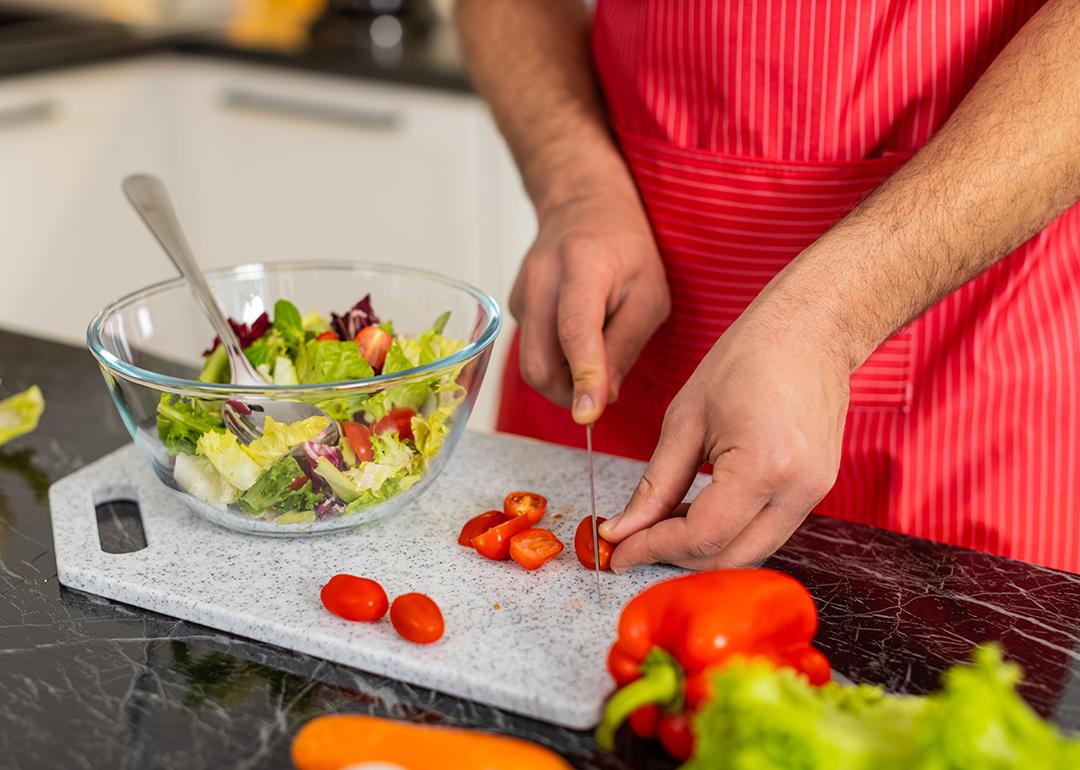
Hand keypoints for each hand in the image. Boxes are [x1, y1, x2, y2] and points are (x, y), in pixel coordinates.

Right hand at [508, 188, 669, 422]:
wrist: (582, 207)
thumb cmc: (625, 250)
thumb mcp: (649, 295)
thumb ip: (626, 346)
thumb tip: (603, 397)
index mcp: (583, 266)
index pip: (576, 330)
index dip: (584, 376)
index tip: (589, 415)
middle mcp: (541, 278)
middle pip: (539, 362)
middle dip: (570, 394)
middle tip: (603, 391)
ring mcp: (520, 293)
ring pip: (531, 364)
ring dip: (563, 381)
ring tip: (595, 359)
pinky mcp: (513, 306)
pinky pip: (531, 351)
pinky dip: (556, 362)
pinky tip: (577, 339)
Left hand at [598, 312, 850, 570]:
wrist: (811, 328)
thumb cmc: (748, 358)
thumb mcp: (686, 418)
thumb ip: (655, 483)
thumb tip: (623, 530)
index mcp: (764, 467)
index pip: (701, 536)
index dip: (652, 549)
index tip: (615, 551)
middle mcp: (799, 490)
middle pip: (729, 558)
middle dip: (674, 557)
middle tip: (631, 543)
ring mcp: (815, 493)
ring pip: (750, 552)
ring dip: (702, 548)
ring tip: (660, 524)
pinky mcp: (818, 490)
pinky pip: (767, 531)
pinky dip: (728, 532)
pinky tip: (696, 511)